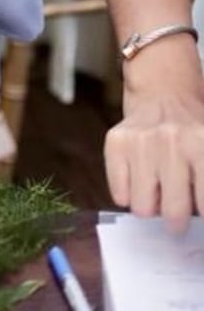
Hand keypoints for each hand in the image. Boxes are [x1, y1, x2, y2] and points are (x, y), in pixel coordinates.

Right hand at [106, 40, 203, 231]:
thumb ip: (203, 182)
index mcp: (202, 145)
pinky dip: (128, 194)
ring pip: (142, 208)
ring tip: (157, 189)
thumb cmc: (194, 129)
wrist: (165, 89)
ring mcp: (140, 140)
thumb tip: (197, 219)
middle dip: (176, 221)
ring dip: (150, 206)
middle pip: (173, 213)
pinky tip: (138, 177)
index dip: (201, 218)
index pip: (203, 205)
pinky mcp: (115, 141)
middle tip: (177, 214)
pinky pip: (119, 194)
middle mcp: (171, 141)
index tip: (197, 220)